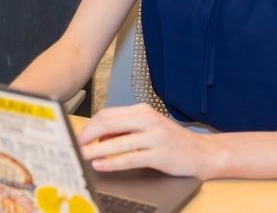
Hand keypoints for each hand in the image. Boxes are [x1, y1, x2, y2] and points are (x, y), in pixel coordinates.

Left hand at [77, 103, 220, 178]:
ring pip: (116, 142)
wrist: (202, 153)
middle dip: (87, 136)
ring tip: (81, 157)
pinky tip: (101, 165)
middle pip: (108, 123)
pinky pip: (130, 158)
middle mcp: (147, 120)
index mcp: (142, 111)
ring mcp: (154, 137)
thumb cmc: (171, 141)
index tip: (77, 137)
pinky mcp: (159, 154)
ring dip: (95, 151)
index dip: (89, 126)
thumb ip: (124, 128)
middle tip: (74, 146)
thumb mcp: (147, 128)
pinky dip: (112, 162)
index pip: (108, 114)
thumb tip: (96, 136)